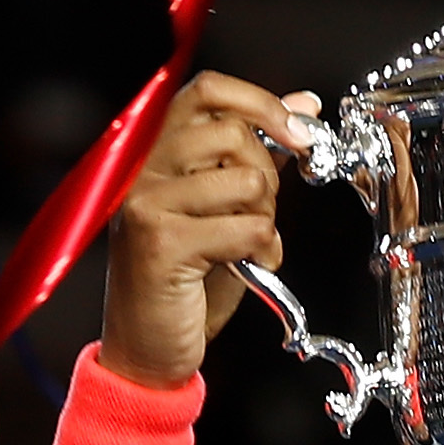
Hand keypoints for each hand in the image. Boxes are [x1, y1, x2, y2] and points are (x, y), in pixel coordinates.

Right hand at [97, 74, 317, 388]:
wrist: (146, 353)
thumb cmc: (181, 285)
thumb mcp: (222, 208)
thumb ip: (255, 154)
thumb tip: (303, 107)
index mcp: (152, 157)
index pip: (207, 91)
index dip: (260, 101)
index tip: (299, 128)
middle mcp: (140, 174)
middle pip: (233, 133)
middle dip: (269, 173)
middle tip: (261, 212)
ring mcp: (145, 206)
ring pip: (248, 180)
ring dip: (266, 217)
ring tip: (247, 245)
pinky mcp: (162, 244)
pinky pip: (247, 227)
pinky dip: (263, 251)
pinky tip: (248, 268)